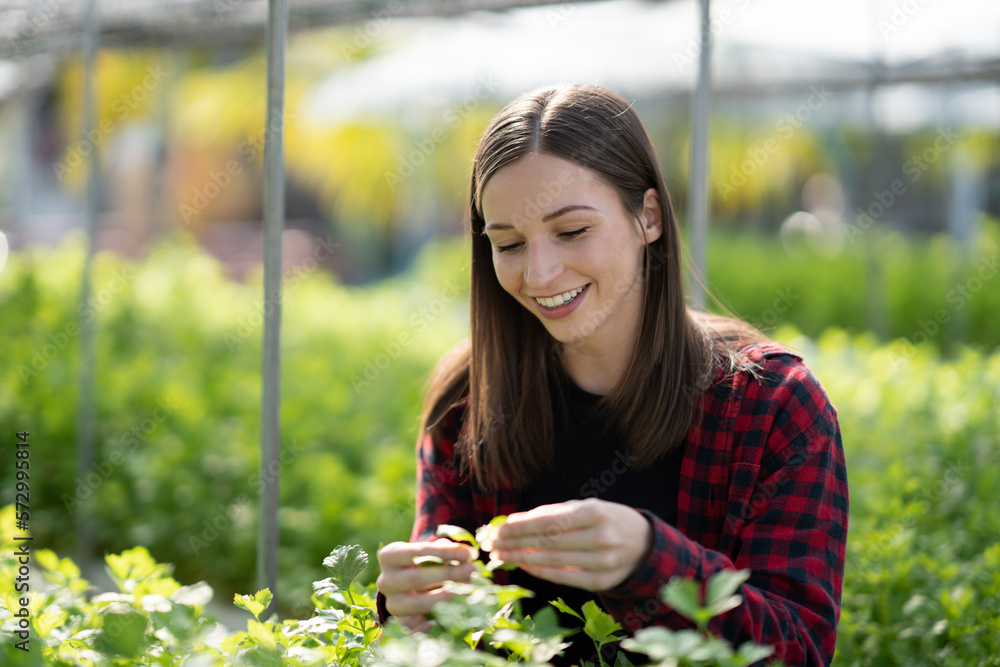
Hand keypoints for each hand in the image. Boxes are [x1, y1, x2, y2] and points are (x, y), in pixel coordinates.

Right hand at [376, 539, 477, 631]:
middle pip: (416, 578)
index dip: (444, 552)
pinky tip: (451, 618)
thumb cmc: (425, 563)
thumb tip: (466, 555)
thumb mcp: (431, 552)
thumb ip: (446, 551)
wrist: (410, 588)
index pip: (415, 551)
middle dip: (448, 574)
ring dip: (447, 597)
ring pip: (417, 604)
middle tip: (473, 571)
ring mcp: (392, 604)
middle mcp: (385, 581)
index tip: (468, 553)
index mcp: (389, 556)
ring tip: (470, 591)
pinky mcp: (400, 624)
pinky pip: (415, 629)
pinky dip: (433, 625)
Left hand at [485, 498, 652, 590]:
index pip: (548, 521)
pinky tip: (523, 565)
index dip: (519, 526)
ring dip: (521, 558)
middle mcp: (600, 538)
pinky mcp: (601, 581)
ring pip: (552, 561)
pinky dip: (540, 571)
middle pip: (546, 542)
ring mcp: (602, 562)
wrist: (644, 544)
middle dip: (514, 543)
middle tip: (491, 543)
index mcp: (594, 513)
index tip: (497, 528)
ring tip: (500, 555)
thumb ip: (553, 514)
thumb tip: (514, 522)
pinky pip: (563, 577)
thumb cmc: (607, 520)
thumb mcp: (586, 507)